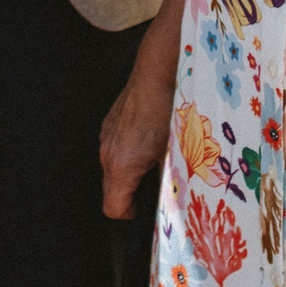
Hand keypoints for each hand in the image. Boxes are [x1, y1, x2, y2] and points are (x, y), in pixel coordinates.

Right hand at [100, 63, 175, 218]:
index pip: (113, 208)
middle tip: (160, 183)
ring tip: (157, 157)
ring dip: (132, 170)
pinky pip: (115, 147)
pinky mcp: (110, 122)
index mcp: (123, 166)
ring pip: (114, 167)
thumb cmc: (170, 111)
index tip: (145, 209)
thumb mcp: (177, 153)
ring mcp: (107, 135)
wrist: (158, 71)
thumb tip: (178, 200)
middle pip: (113, 188)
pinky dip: (129, 151)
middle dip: (134, 192)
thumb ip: (172, 181)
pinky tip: (150, 137)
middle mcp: (108, 152)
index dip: (129, 215)